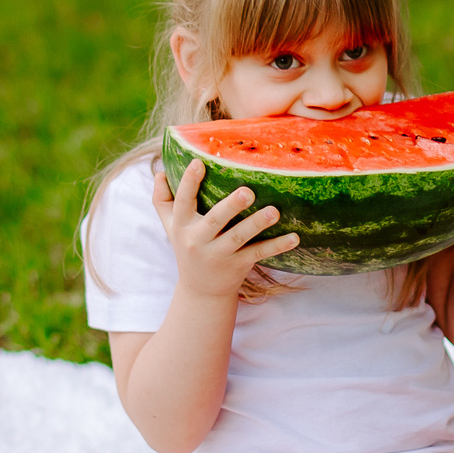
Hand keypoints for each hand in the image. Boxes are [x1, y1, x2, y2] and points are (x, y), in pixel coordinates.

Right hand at [154, 158, 300, 298]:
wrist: (200, 290)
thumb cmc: (187, 245)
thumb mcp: (170, 225)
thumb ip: (161, 199)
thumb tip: (159, 172)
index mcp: (182, 225)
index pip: (183, 201)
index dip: (189, 182)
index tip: (199, 162)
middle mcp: (199, 240)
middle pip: (215, 220)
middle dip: (230, 206)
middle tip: (248, 191)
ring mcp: (219, 255)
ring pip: (239, 237)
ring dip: (257, 224)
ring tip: (275, 211)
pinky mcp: (238, 266)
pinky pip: (258, 253)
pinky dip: (277, 246)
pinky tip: (294, 237)